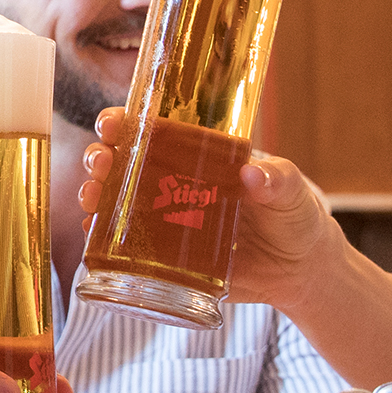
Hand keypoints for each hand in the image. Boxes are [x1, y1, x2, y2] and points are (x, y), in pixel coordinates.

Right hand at [79, 113, 347, 306]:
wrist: (300, 270)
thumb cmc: (295, 216)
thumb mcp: (291, 190)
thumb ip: (277, 179)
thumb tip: (253, 174)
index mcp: (198, 156)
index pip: (152, 131)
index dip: (125, 123)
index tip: (112, 123)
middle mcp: (173, 184)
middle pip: (123, 163)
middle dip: (101, 158)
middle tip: (101, 163)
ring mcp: (167, 221)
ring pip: (116, 203)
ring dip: (95, 196)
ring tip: (91, 199)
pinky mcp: (168, 258)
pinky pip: (127, 247)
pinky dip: (104, 240)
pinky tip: (94, 235)